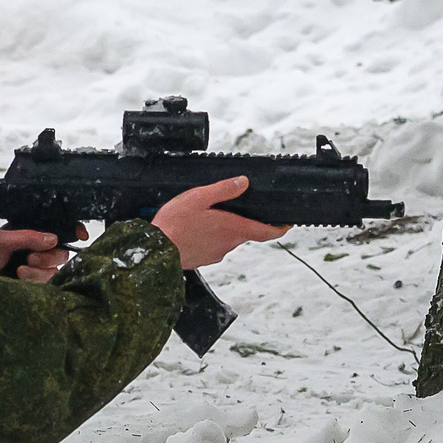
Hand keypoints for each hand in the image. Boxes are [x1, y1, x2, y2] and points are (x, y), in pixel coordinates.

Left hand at [0, 227, 72, 283]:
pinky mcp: (34, 284)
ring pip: (55, 270)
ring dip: (39, 270)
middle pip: (62, 253)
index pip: (59, 229)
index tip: (80, 235)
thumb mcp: (4, 240)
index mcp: (32, 233)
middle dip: (49, 256)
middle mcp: (37, 249)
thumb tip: (53, 238)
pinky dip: (36, 280)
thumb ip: (28, 236)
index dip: (74, 231)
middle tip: (31, 257)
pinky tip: (21, 278)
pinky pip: (48, 283)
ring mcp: (37, 268)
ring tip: (20, 269)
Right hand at [152, 175, 286, 269]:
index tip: (286, 225)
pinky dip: (209, 237)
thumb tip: (243, 182)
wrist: (155, 251)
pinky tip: (194, 230)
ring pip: (227, 239)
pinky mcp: (203, 259)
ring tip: (204, 217)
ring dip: (222, 229)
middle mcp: (228, 244)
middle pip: (244, 232)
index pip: (265, 232)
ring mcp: (215, 254)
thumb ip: (224, 189)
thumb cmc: (174, 225)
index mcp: (232, 228)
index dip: (279, 228)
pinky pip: (212, 246)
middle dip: (242, 221)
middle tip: (231, 208)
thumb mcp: (199, 197)